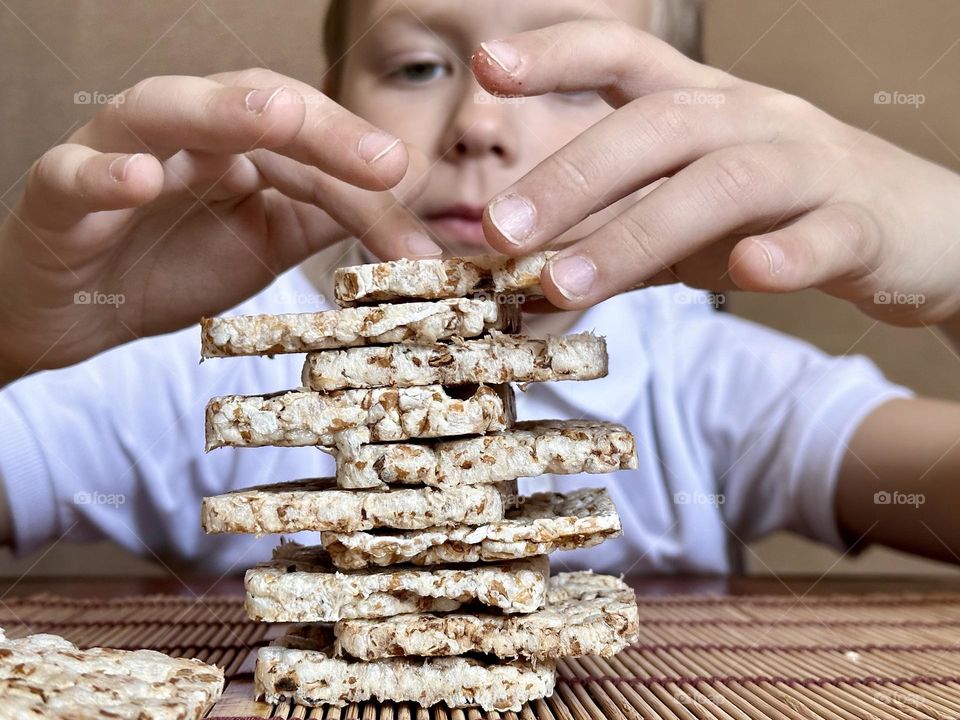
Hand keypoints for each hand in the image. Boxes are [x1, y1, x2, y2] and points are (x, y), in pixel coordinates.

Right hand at [0, 68, 437, 380]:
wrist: (79, 312)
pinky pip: (73, 172)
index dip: (367, 186)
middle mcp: (185, 134)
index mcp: (239, 144)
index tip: (421, 234)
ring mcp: (117, 153)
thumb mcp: (268, 241)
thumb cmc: (174, 262)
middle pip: (254, 106)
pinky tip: (139, 179)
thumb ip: (326, 214)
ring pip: (163, 109)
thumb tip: (410, 201)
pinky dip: (104, 173)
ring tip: (275, 117)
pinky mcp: (58, 194)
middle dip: (323, 130)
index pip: (312, 145)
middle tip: (385, 162)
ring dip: (219, 110)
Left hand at [473, 22, 959, 330]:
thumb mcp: (686, 220)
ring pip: (725, 182)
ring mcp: (811, 167)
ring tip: (565, 283)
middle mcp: (752, 120)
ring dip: (637, 233)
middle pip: (658, 125)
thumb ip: (614, 239)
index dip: (558, 54)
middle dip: (572, 175)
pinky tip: (748, 273)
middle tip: (498, 229)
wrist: (915, 233)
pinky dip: (789, 253)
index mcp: (703, 108)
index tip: (488, 66)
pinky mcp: (863, 225)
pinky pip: (828, 233)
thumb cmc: (780, 216)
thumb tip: (525, 277)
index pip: (624, 59)